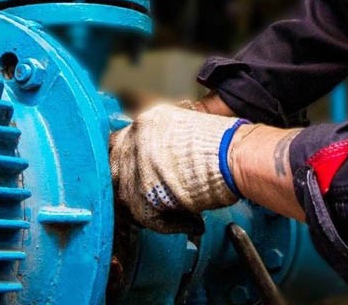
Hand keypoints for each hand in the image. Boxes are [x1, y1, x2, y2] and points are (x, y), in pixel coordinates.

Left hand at [109, 104, 242, 233]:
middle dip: (128, 183)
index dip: (129, 161)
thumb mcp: (188, 125)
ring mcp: (136, 167)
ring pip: (126, 195)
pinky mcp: (143, 195)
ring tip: (175, 210)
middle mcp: (135, 140)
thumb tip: (161, 161)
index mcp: (146, 121)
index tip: (138, 172)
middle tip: (150, 195)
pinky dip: (170, 225)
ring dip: (147, 206)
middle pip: (113, 167)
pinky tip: (190, 221)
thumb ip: (166, 139)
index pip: (120, 142)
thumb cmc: (224, 143)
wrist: (234, 156)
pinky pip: (148, 219)